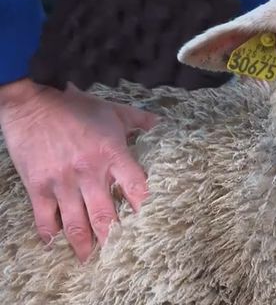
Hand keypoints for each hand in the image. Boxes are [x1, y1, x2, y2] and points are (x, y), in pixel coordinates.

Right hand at [0, 79, 157, 261]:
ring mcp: (62, 181)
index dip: (144, 207)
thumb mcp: (112, 110)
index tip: (151, 223)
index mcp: (112, 153)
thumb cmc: (76, 107)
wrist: (32, 104)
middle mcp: (89, 171)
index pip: (136, 186)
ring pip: (76, 222)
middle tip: (120, 252)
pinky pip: (45, 217)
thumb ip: (138, 120)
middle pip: (106, 214)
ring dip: (84, 243)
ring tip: (91, 257)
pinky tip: (55, 243)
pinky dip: (50, 233)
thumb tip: (159, 123)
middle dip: (113, 236)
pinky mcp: (38, 186)